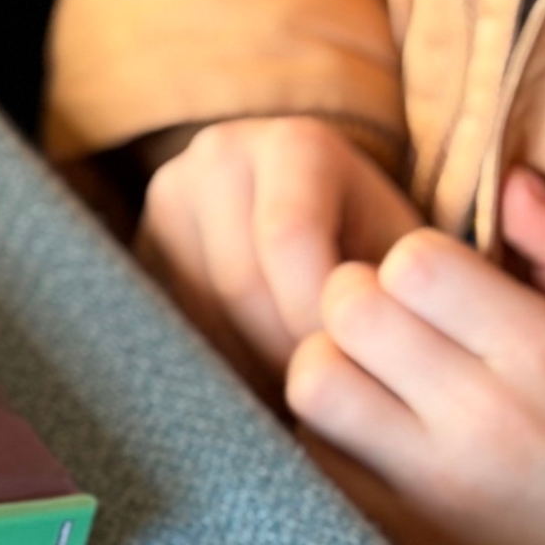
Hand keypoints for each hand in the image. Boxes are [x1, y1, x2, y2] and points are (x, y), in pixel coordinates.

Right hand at [136, 117, 421, 394]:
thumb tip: (346, 351)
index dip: (317, 315)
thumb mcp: (404, 258)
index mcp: (294, 143)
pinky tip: (252, 380)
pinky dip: (210, 362)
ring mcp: (169, 198)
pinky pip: (165, 321)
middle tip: (322, 401)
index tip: (353, 368)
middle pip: (236, 280)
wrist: (326, 219)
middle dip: (283, 350)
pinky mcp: (139, 245)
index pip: (289, 238)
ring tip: (292, 396)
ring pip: (195, 310)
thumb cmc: (378, 249)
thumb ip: (396, 293)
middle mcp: (219, 156)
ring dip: (246, 367)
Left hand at [286, 168, 544, 544]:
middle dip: (355, 301)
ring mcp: (430, 480)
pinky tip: (364, 428)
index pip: (413, 263)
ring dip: (326, 365)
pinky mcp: (394, 528)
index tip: (431, 286)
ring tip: (366, 373)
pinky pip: (310, 454)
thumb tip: (510, 179)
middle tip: (385, 323)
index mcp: (539, 354)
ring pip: (313, 382)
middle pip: (347, 312)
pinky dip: (322, 432)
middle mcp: (480, 416)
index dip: (408, 262)